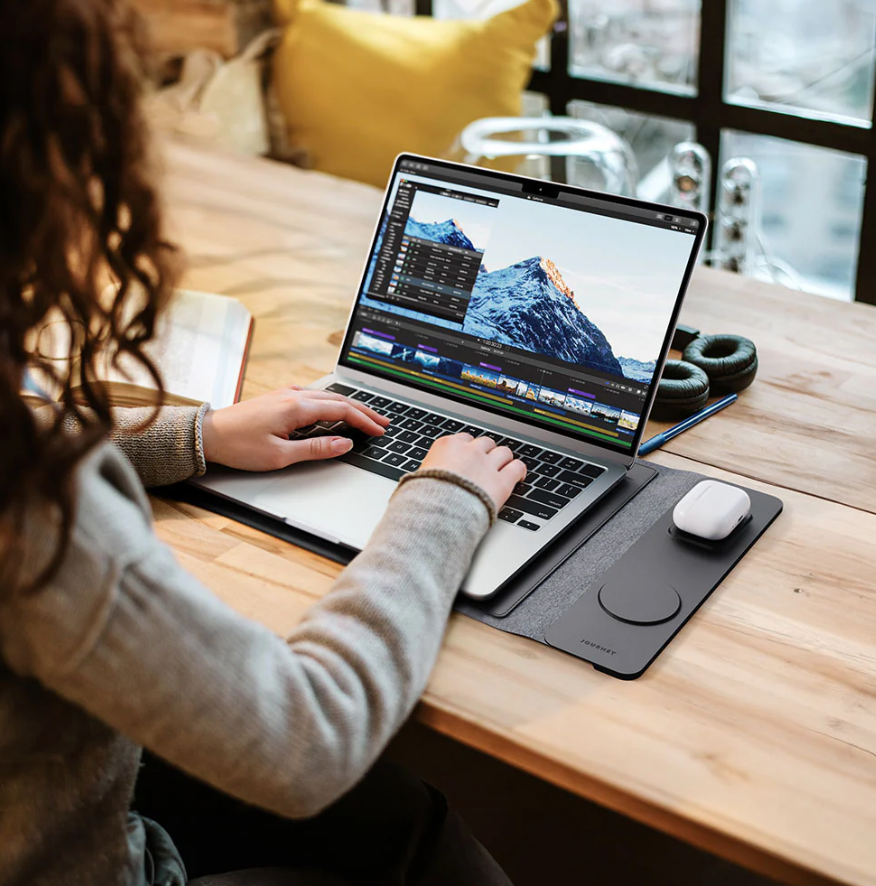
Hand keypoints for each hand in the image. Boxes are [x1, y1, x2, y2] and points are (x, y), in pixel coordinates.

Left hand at [201, 387, 389, 471]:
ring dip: (348, 406)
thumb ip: (316, 449)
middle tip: (382, 422)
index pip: (341, 410)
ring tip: (365, 416)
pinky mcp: (278, 399)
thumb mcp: (280, 455)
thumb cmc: (239, 446)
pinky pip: (313, 397)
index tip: (379, 430)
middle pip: (338, 400)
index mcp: (297, 407)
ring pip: (327, 396)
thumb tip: (344, 444)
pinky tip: (334, 410)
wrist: (208, 435)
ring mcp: (285, 395)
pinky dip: (331, 404)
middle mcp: (293, 396)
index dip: (364, 421)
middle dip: (363, 411)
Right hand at [419, 434, 525, 510]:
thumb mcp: (419, 478)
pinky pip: (517, 467)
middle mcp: (469, 451)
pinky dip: (519, 470)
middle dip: (486, 452)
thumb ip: (430, 471)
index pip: (464, 438)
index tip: (469, 456)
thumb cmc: (423, 499)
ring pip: (503, 452)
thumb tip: (423, 477)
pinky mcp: (501, 482)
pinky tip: (518, 475)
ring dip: (503, 459)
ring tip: (503, 467)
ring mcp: (487, 464)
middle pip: (485, 442)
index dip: (468, 449)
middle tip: (486, 463)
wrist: (436, 513)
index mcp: (447, 446)